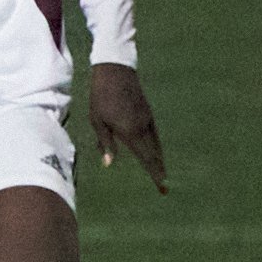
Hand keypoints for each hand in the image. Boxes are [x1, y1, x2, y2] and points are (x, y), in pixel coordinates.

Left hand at [89, 62, 166, 193]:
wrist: (116, 72)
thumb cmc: (100, 97)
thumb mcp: (97, 121)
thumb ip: (105, 143)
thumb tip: (109, 164)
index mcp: (130, 132)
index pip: (146, 158)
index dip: (154, 174)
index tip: (161, 187)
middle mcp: (143, 128)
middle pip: (155, 155)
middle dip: (159, 172)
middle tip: (164, 188)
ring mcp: (148, 120)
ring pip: (157, 145)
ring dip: (159, 160)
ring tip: (161, 174)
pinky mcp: (148, 113)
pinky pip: (155, 135)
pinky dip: (157, 147)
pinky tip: (155, 152)